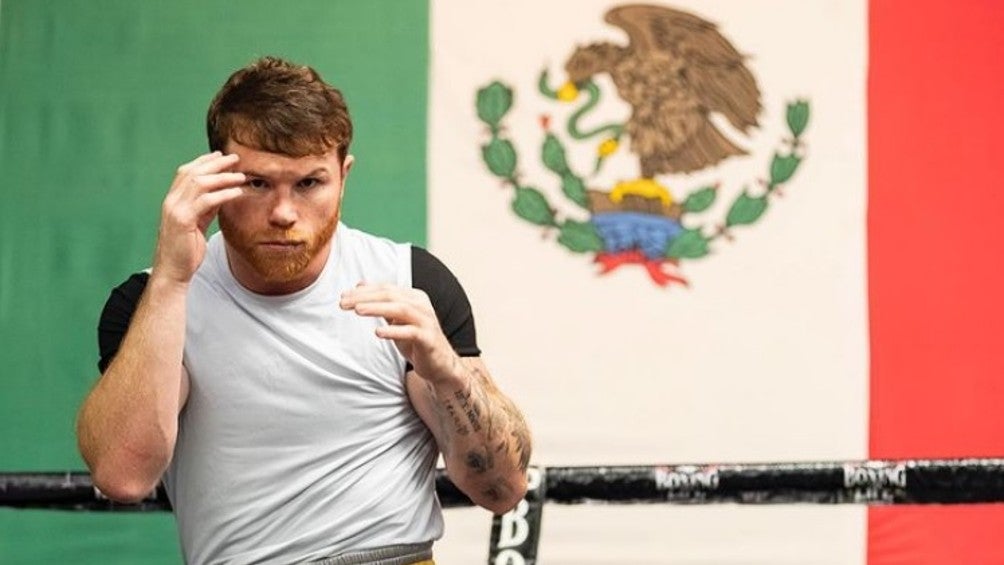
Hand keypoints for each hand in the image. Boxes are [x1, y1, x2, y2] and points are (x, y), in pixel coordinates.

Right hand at [153, 152, 245, 284]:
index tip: (221, 156)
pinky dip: (223, 194)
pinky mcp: (183, 220)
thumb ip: (206, 208)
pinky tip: (237, 192)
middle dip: (214, 163)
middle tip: (234, 158)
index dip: (204, 161)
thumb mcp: (197, 223)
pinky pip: (206, 201)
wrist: (173, 271)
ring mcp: (175, 210)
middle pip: (192, 172)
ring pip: (199, 183)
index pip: (186, 172)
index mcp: (173, 201)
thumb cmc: (186, 250)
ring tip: (240, 175)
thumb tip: (222, 193)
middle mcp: (171, 202)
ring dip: (222, 176)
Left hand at [340, 283, 462, 385]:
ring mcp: (426, 321)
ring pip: (400, 309)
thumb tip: (360, 285)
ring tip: (358, 310)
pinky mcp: (428, 339)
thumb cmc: (416, 340)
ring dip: (377, 308)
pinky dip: (394, 331)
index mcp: (414, 297)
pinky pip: (410, 332)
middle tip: (343, 302)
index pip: (385, 289)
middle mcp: (421, 305)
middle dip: (365, 298)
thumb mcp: (396, 319)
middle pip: (390, 296)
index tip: (343, 295)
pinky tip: (378, 332)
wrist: (439, 363)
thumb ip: (381, 303)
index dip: (364, 291)